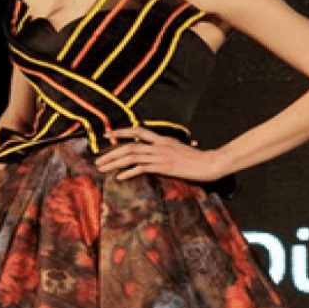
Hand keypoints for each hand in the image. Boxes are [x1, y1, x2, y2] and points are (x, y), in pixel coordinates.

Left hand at [95, 127, 226, 181]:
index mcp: (162, 139)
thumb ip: (165, 148)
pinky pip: (141, 168)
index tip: (107, 135)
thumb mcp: (179, 148)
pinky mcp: (163, 166)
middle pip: (129, 145)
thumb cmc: (197, 159)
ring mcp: (160, 155)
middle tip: (98, 159)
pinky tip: (120, 177)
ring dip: (114, 162)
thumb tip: (153, 153)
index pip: (138, 130)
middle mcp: (159, 144)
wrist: (210, 163)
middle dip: (110, 152)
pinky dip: (128, 172)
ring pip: (131, 155)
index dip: (121, 131)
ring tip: (102, 168)